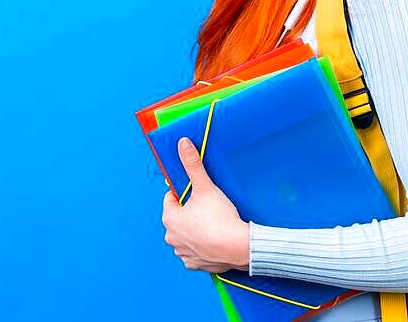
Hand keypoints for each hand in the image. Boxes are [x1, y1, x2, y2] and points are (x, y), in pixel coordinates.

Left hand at [161, 137, 250, 272]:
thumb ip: (193, 164)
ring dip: (197, 229)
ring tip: (215, 224)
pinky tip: (216, 239)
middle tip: (210, 207)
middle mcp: (171, 237)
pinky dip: (204, 246)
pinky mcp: (195, 264)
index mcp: (169, 218)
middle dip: (192, 211)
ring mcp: (182, 253)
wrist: (238, 247)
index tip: (199, 193)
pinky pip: (196, 251)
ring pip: (187, 235)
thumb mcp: (205, 187)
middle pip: (179, 217)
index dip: (186, 193)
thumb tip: (182, 143)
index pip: (172, 198)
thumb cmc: (219, 218)